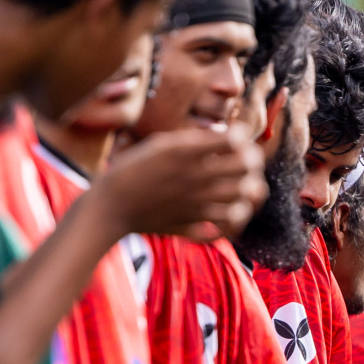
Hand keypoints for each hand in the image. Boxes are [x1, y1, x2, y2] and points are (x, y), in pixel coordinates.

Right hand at [97, 127, 265, 241]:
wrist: (111, 206)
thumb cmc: (133, 170)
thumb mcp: (160, 144)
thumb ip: (194, 141)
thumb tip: (227, 137)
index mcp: (185, 153)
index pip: (235, 140)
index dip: (243, 137)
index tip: (237, 138)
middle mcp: (195, 177)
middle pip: (247, 166)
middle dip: (252, 160)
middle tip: (246, 160)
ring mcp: (198, 204)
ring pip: (246, 196)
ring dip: (250, 188)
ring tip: (243, 185)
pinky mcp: (195, 225)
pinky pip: (230, 225)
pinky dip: (237, 218)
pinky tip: (232, 210)